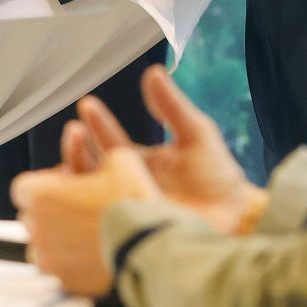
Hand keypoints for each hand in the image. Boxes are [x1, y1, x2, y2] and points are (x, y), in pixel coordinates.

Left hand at [12, 147, 160, 296]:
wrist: (151, 247)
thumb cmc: (133, 201)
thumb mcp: (119, 160)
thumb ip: (95, 154)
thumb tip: (91, 148)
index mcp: (42, 195)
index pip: (22, 187)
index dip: (43, 184)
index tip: (63, 185)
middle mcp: (38, 229)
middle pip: (30, 216)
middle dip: (48, 210)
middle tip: (78, 207)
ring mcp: (50, 259)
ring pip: (41, 245)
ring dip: (55, 237)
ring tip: (84, 232)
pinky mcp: (64, 282)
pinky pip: (57, 269)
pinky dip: (68, 261)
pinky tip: (92, 252)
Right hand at [61, 66, 265, 235]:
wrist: (237, 221)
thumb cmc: (218, 178)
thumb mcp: (196, 134)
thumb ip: (172, 107)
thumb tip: (153, 72)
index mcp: (138, 161)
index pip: (108, 140)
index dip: (97, 122)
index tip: (88, 105)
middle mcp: (126, 185)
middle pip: (89, 168)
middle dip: (76, 149)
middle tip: (74, 133)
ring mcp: (125, 210)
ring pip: (87, 195)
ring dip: (76, 177)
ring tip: (68, 165)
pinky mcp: (128, 233)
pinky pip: (98, 225)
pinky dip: (82, 214)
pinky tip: (77, 204)